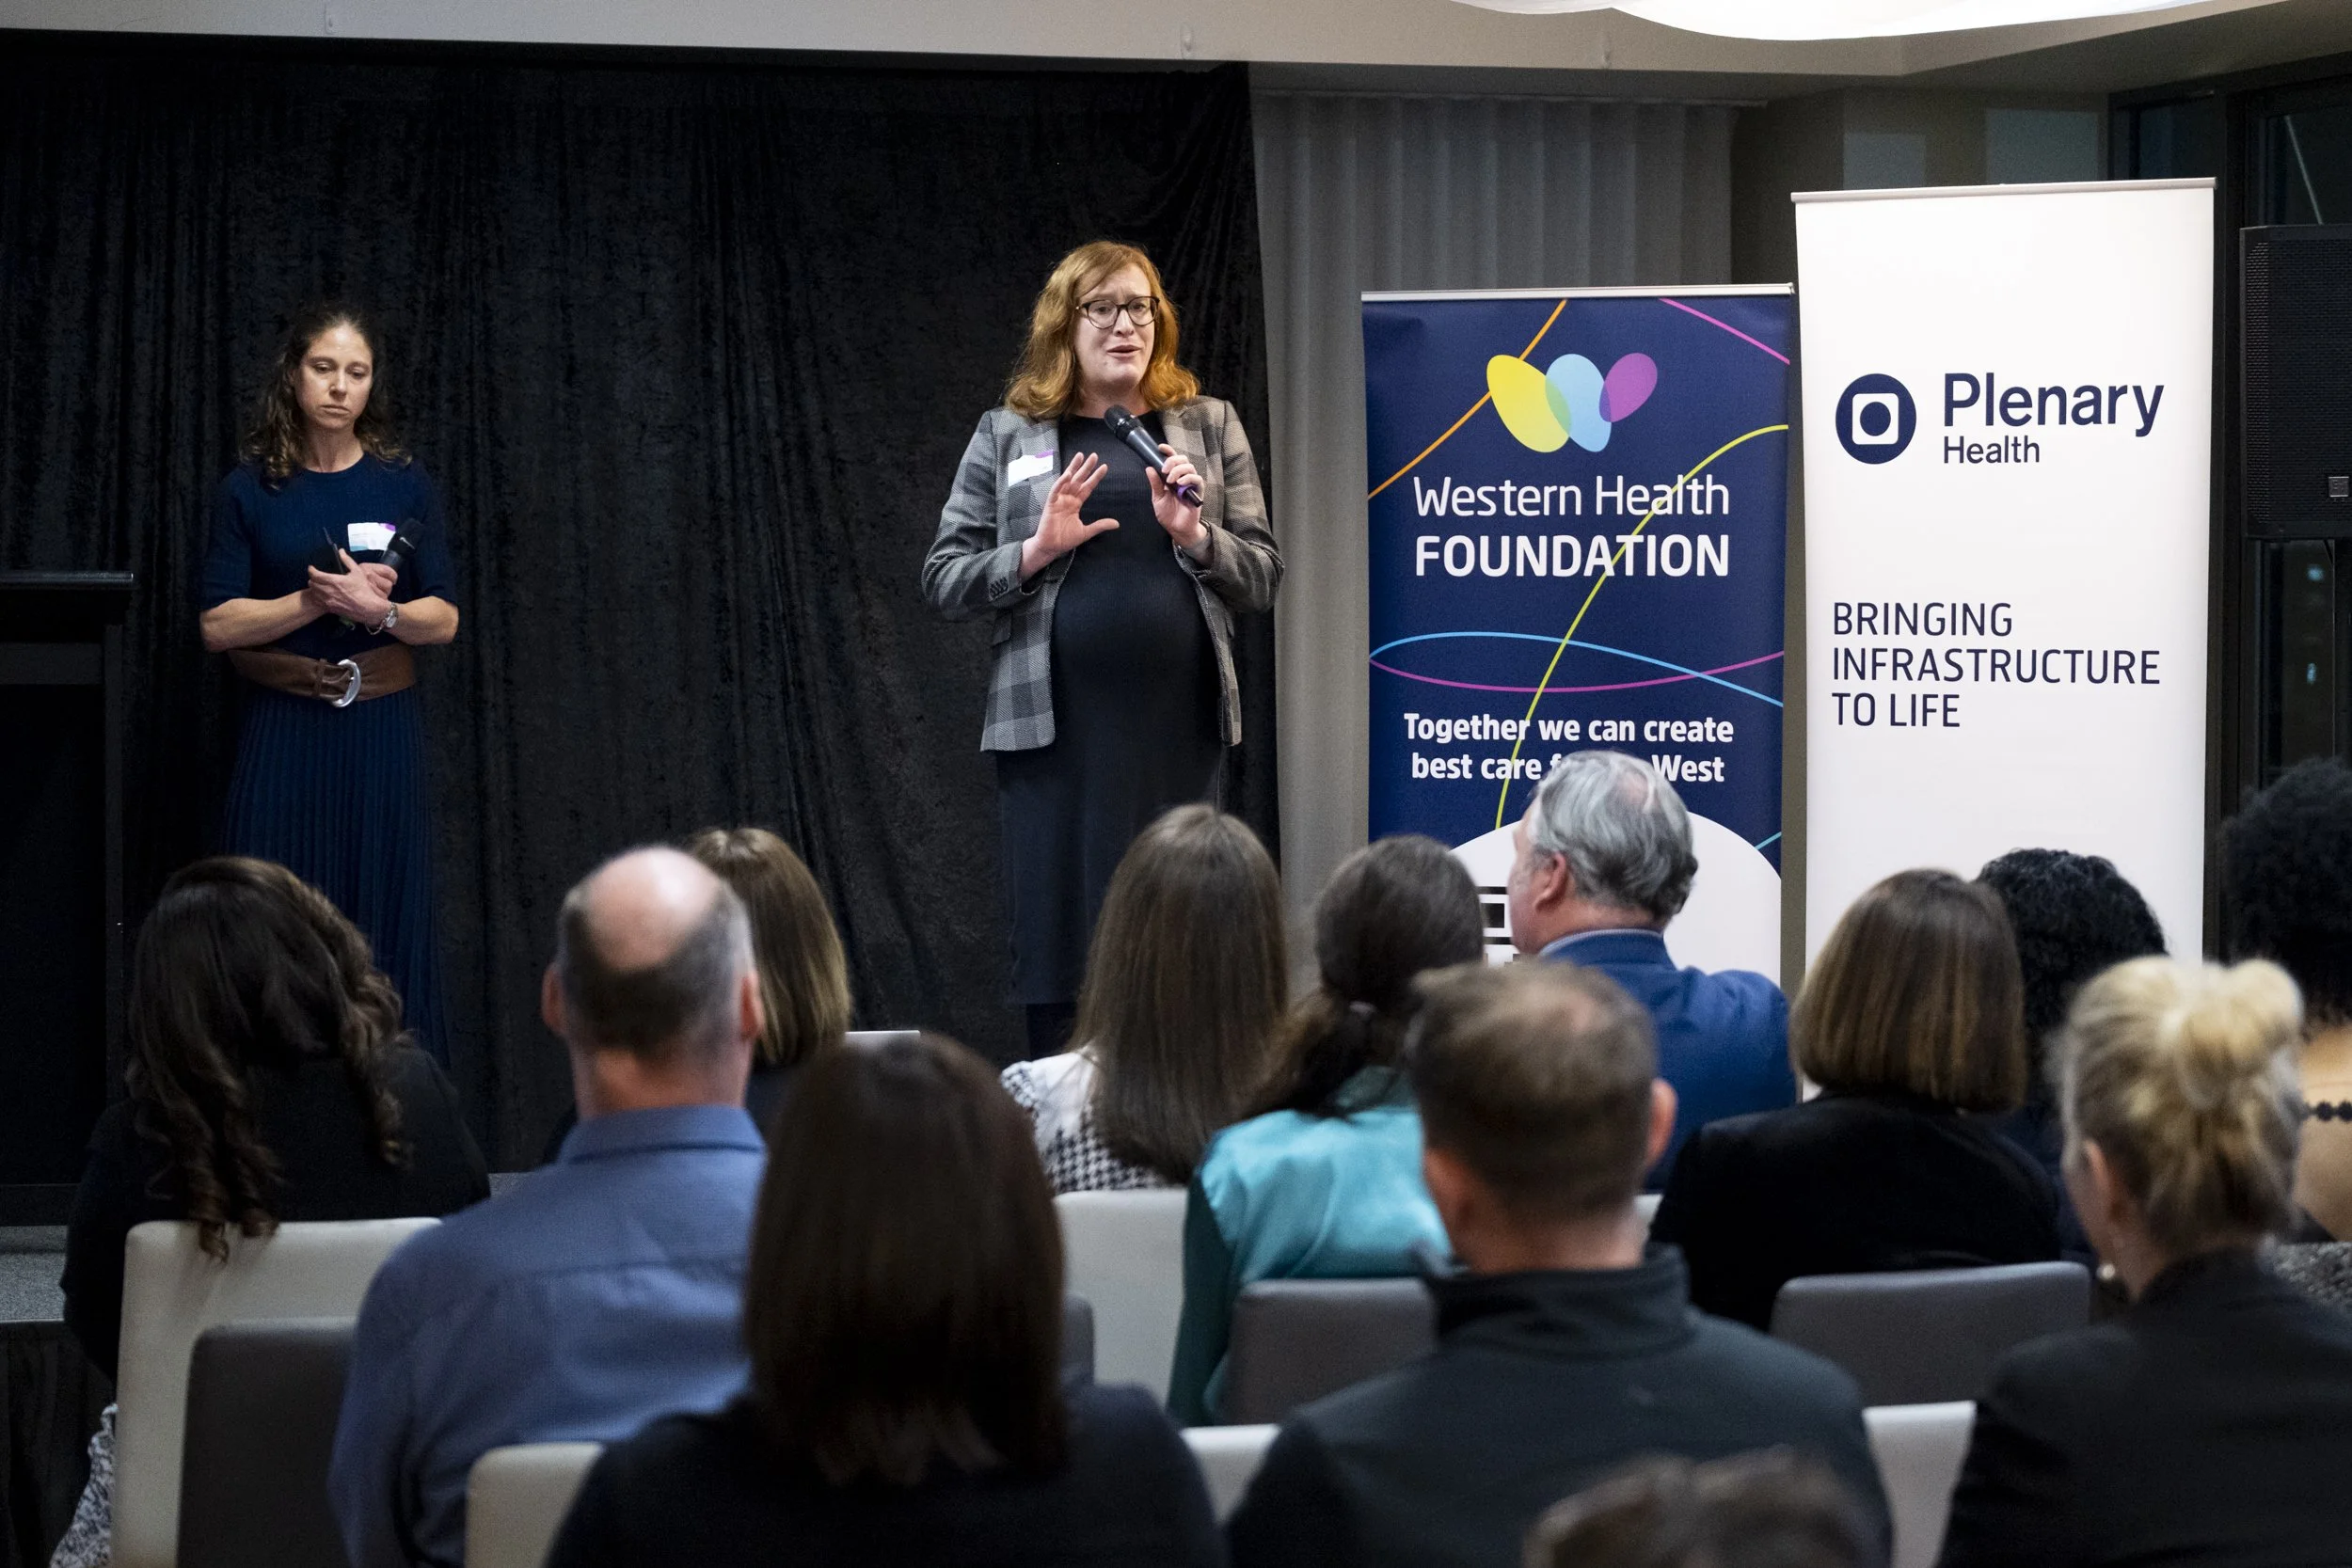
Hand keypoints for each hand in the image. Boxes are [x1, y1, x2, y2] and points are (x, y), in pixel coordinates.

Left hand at [307, 549, 393, 625]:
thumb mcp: (357, 572)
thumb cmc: (364, 590)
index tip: (312, 567)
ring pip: (313, 592)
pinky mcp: (330, 608)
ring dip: (314, 587)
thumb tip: (341, 551)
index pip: (315, 574)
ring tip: (319, 585)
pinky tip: (322, 594)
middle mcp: (329, 591)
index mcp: (335, 581)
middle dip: (312, 578)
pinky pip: (317, 601)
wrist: (369, 608)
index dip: (311, 570)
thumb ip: (347, 561)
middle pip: (312, 583)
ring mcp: (328, 601)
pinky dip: (317, 596)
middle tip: (316, 576)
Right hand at [1022, 453, 1116, 577]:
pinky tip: (1068, 474)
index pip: (1087, 487)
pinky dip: (1061, 482)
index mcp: (1075, 504)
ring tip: (1080, 456)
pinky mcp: (1050, 504)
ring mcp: (1059, 500)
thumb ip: (1100, 525)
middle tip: (1094, 455)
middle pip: (1078, 479)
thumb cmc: (1065, 540)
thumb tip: (1117, 523)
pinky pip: (1056, 490)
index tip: (1104, 467)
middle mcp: (1068, 499)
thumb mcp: (1086, 531)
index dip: (1095, 477)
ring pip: (1067, 480)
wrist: (1051, 548)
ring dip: (1073, 468)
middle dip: (1086, 468)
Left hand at [1149, 445, 1206, 551]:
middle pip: (1182, 459)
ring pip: (1189, 466)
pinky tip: (1180, 483)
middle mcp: (1182, 477)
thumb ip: (1155, 483)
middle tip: (1164, 470)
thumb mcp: (1158, 498)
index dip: (1168, 451)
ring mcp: (1191, 484)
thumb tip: (1149, 468)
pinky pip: (1197, 479)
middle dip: (1172, 460)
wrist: (1177, 529)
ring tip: (1170, 480)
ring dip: (1178, 470)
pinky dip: (1188, 478)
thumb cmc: (1168, 514)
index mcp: (1172, 477)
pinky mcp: (1198, 491)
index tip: (1160, 447)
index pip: (1172, 459)